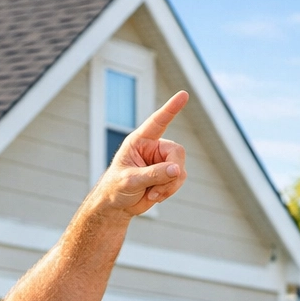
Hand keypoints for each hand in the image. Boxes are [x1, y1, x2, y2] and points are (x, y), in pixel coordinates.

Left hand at [95, 91, 187, 215]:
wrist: (117, 205)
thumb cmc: (116, 188)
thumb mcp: (130, 181)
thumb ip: (153, 174)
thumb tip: (177, 170)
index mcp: (139, 141)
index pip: (157, 122)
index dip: (171, 109)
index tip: (183, 95)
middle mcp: (153, 148)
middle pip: (177, 153)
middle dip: (172, 173)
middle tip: (158, 189)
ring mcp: (162, 161)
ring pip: (180, 169)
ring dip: (169, 186)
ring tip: (152, 194)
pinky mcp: (168, 174)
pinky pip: (180, 179)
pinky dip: (170, 191)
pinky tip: (155, 196)